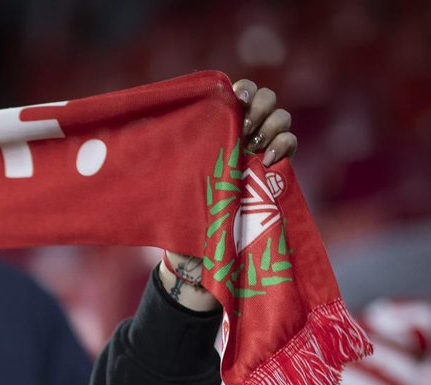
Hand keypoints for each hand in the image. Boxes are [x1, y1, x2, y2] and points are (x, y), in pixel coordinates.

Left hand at [158, 79, 296, 310]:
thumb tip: (139, 124)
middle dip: (259, 106)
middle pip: (265, 98)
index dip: (243, 89)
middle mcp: (241, 133)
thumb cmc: (177, 212)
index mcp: (217, 126)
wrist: (198, 250)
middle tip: (243, 129)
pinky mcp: (275, 170)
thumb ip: (170, 147)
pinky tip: (268, 158)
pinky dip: (284, 144)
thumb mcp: (170, 176)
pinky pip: (290, 143)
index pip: (238, 92)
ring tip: (253, 146)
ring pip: (281, 117)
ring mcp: (260, 149)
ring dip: (271, 125)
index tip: (236, 98)